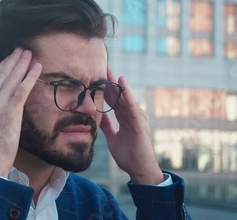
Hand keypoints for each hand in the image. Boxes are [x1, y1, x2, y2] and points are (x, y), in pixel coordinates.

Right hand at [0, 48, 41, 177]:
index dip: (0, 68)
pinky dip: (30, 76)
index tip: (8, 60)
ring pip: (12, 78)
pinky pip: (22, 89)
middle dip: (12, 60)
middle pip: (1, 75)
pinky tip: (37, 67)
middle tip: (20, 50)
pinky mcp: (11, 111)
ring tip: (29, 53)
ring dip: (22, 64)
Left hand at [100, 68, 163, 184]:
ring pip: (125, 97)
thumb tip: (99, 116)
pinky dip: (127, 94)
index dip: (106, 88)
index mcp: (125, 118)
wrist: (139, 170)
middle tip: (102, 66)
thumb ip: (108, 126)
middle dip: (110, 81)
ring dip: (117, 84)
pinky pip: (131, 105)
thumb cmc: (129, 155)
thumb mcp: (113, 138)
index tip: (97, 76)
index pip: (114, 99)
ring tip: (109, 70)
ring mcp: (137, 118)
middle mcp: (132, 115)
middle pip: (120, 95)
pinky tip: (121, 83)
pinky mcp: (139, 123)